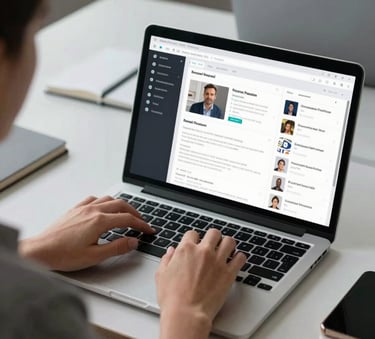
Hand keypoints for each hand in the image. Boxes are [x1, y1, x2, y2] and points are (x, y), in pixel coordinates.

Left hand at [19, 195, 153, 270]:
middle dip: (135, 213)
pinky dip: (104, 201)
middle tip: (142, 222)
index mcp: (99, 221)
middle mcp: (93, 211)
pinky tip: (104, 207)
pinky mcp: (75, 209)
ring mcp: (83, 208)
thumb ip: (117, 247)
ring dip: (121, 205)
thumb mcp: (94, 256)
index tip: (149, 230)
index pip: (128, 220)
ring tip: (127, 214)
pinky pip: (94, 199)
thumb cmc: (63, 255)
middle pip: (121, 205)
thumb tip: (133, 242)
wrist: (40, 251)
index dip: (141, 225)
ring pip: (109, 199)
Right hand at [156, 229, 245, 338]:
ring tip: (226, 250)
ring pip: (229, 241)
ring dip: (228, 244)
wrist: (186, 314)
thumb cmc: (173, 298)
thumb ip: (167, 259)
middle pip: (213, 233)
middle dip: (213, 237)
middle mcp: (203, 252)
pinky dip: (239, 258)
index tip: (195, 244)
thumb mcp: (161, 275)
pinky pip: (241, 258)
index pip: (192, 233)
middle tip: (213, 245)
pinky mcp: (229, 273)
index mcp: (186, 250)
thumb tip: (171, 251)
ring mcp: (218, 261)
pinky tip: (236, 261)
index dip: (193, 239)